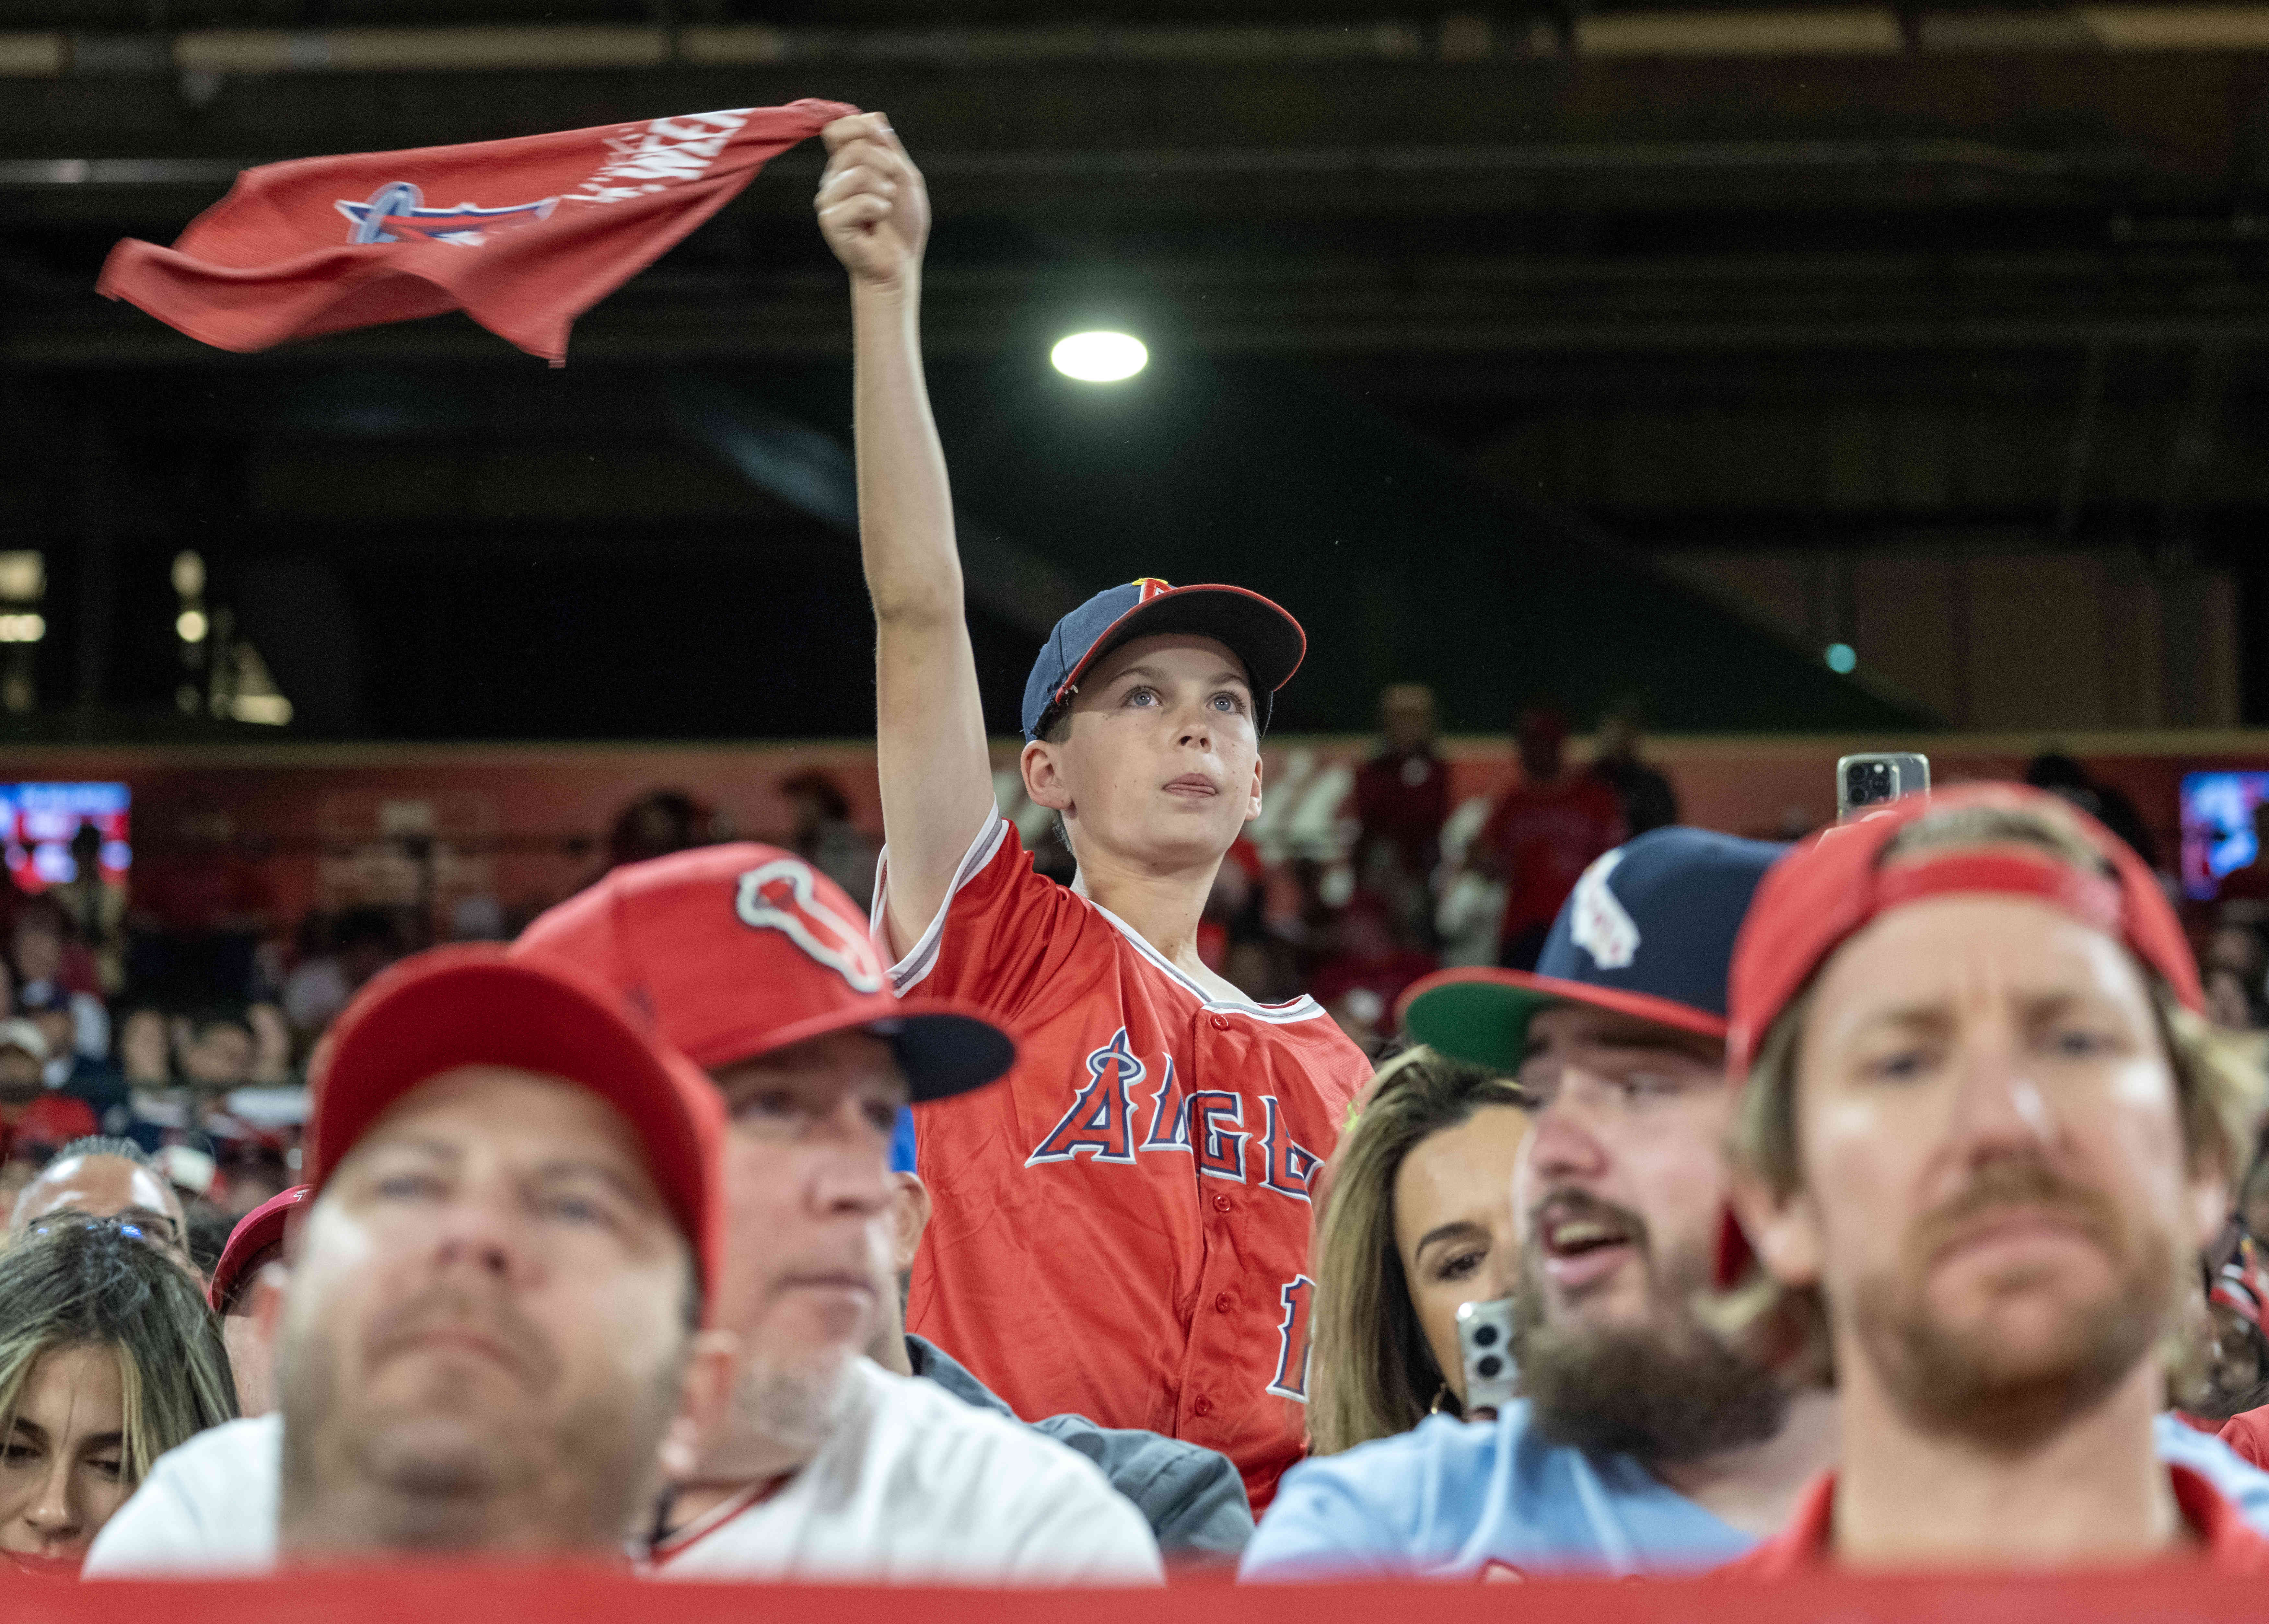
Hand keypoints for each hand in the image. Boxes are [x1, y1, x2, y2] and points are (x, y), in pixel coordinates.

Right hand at [816, 112, 930, 289]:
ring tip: (884, 209)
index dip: (858, 126)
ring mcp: (828, 200)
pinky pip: (860, 201)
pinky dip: (879, 210)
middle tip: (892, 189)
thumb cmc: (901, 222)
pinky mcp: (830, 221)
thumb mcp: (903, 175)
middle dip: (885, 165)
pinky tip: (876, 224)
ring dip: (884, 190)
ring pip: (857, 172)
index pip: (837, 128)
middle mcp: (832, 179)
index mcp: (845, 164)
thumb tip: (873, 117)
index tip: (881, 142)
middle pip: (854, 147)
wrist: (900, 262)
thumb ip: (888, 147)